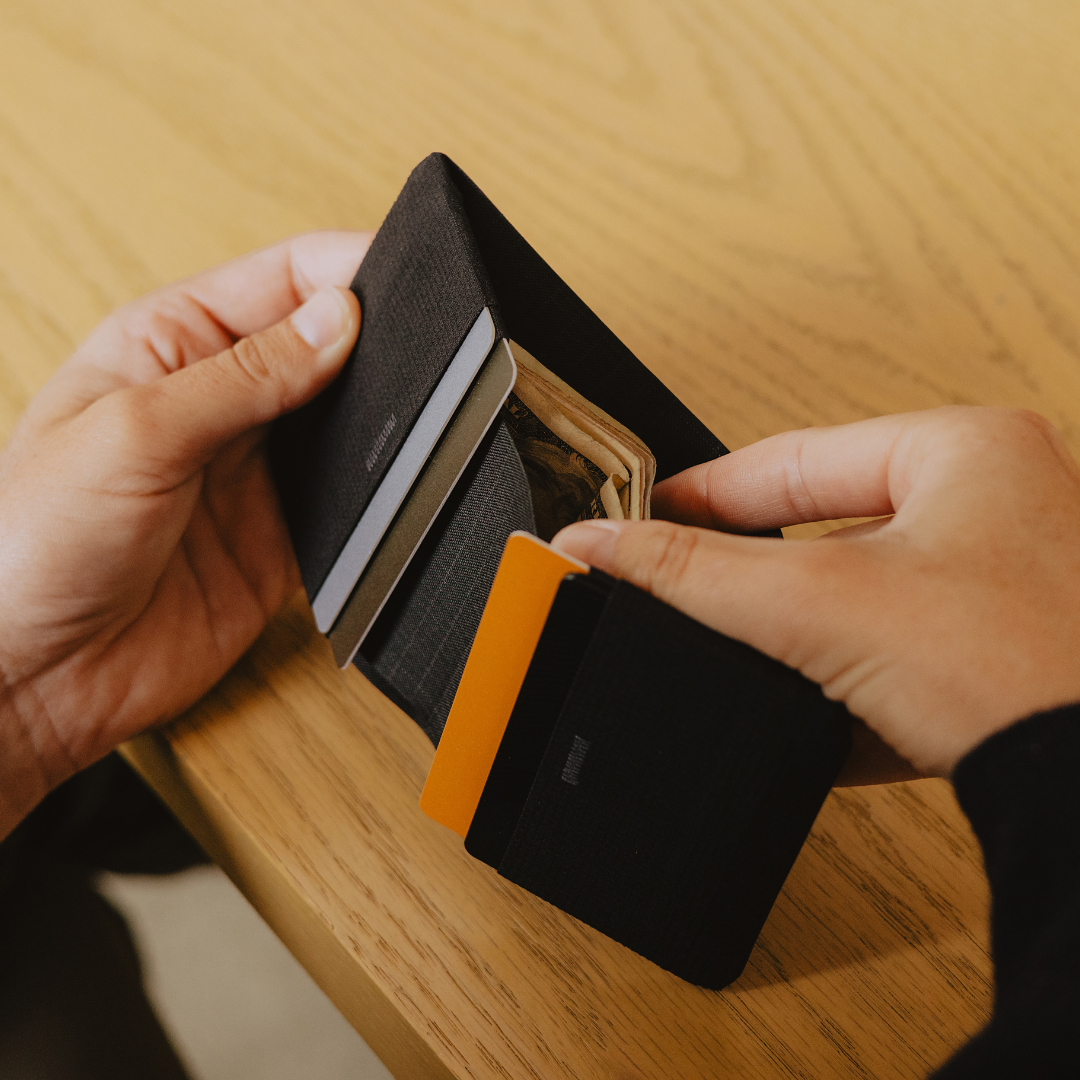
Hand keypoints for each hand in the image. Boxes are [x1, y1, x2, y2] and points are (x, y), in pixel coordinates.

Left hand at [0, 231, 369, 836]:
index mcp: (172, 344)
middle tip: (422, 353)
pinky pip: (353, 503)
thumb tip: (339, 320)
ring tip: (408, 420)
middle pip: (328, 345)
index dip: (348, 270)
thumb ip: (246, 375)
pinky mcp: (284, 538)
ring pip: (351, 423)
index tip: (406, 279)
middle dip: (379, 342)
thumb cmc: (29, 545)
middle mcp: (221, 401)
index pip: (284, 279)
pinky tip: (386, 490)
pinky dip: (380, 497)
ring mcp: (257, 472)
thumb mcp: (135, 432)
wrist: (32, 678)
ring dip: (383, 420)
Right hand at [553, 407, 1079, 781]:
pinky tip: (821, 710)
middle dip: (757, 569)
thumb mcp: (819, 606)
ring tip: (754, 649)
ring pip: (861, 596)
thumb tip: (600, 546)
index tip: (643, 515)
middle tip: (687, 576)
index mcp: (966, 449)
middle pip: (824, 527)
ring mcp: (1009, 583)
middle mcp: (999, 504)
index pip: (792, 456)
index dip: (702, 490)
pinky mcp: (1006, 655)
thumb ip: (694, 573)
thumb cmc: (1023, 674)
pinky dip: (849, 681)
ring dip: (803, 631)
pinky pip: (897, 651)